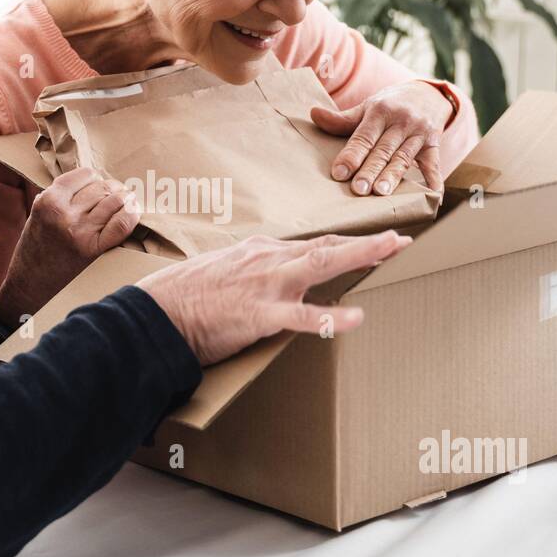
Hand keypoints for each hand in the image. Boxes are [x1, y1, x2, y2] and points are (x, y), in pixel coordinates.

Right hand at [0, 167, 139, 323]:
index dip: (96, 179)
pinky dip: (131, 215)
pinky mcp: (93, 249)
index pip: (86, 175)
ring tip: (127, 201)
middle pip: (102, 188)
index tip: (98, 185)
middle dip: (112, 189)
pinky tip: (133, 212)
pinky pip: (122, 224)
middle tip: (116, 194)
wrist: (30, 283)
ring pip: (115, 201)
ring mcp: (80, 232)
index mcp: (49, 201)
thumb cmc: (36, 247)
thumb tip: (94, 179)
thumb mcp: (39, 212)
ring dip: (125, 199)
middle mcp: (64, 214)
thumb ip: (61, 195)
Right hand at [138, 231, 409, 365]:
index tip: (377, 241)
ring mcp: (265, 286)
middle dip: (368, 243)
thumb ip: (251, 272)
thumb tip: (268, 278)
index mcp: (259, 252)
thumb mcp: (221, 272)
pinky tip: (355, 317)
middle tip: (402, 239)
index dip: (348, 243)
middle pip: (327, 247)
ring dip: (360, 255)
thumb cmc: (182, 297)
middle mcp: (268, 261)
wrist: (154, 314)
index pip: (314, 244)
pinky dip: (331, 316)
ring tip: (392, 251)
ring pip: (321, 265)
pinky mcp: (258, 315)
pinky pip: (301, 316)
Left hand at [310, 80, 453, 194]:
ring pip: (404, 158)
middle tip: (358, 189)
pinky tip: (431, 196)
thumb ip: (343, 119)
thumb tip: (314, 114)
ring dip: (393, 176)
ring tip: (381, 193)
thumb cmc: (390, 105)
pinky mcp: (433, 145)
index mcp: (380, 112)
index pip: (364, 137)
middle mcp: (401, 122)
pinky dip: (434, 180)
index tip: (339, 173)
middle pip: (383, 150)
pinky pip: (434, 165)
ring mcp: (420, 134)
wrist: (427, 94)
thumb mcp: (367, 107)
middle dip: (370, 170)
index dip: (351, 155)